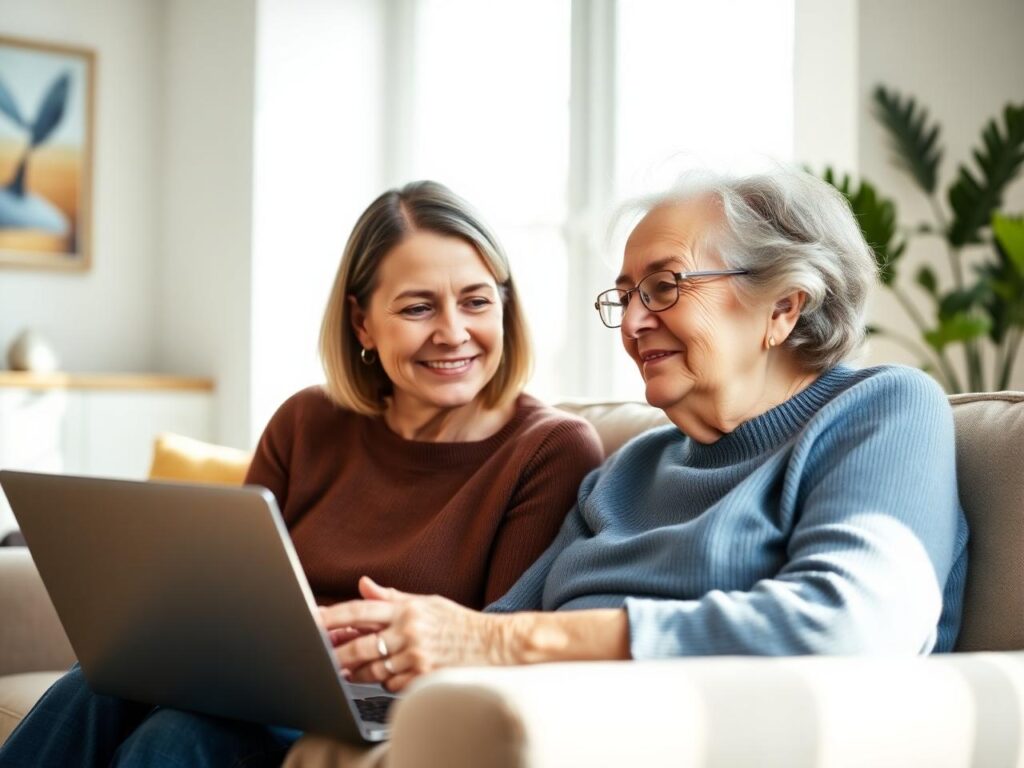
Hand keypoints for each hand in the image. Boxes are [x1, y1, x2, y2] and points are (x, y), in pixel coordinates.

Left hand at [318, 576, 504, 691]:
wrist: (493, 644)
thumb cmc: (459, 623)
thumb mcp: (426, 603)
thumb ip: (392, 597)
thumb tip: (363, 584)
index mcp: (406, 608)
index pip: (360, 610)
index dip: (332, 616)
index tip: (313, 620)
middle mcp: (409, 630)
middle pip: (361, 645)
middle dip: (338, 654)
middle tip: (324, 657)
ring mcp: (416, 655)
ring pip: (373, 670)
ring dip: (358, 673)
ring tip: (350, 672)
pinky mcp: (424, 676)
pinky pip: (393, 685)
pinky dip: (386, 683)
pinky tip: (389, 677)